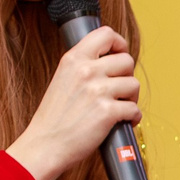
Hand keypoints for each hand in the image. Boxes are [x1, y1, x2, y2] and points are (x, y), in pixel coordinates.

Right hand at [7, 26, 140, 179]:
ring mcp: (97, 90)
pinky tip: (123, 122)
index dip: (119, 44)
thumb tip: (111, 62)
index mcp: (73, 59)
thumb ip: (83, 67)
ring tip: (120, 108)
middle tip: (119, 91)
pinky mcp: (107, 112)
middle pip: (127, 61)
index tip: (119, 55)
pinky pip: (134, 109)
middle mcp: (85, 70)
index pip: (106, 34)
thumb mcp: (62, 79)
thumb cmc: (54, 118)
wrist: (44, 145)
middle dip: (127, 77)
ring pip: (134, 84)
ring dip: (131, 98)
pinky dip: (133, 117)